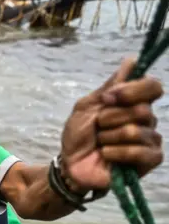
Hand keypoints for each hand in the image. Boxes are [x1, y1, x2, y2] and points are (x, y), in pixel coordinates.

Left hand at [60, 57, 163, 192]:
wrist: (70, 162)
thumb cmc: (79, 134)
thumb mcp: (87, 106)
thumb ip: (110, 86)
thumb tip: (131, 60)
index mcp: (134, 103)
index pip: (152, 86)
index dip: (133, 90)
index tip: (108, 98)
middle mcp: (147, 119)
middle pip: (141, 109)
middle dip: (109, 118)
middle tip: (98, 127)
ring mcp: (150, 140)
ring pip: (135, 130)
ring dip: (108, 137)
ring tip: (100, 143)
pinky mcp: (150, 160)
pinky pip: (139, 152)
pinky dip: (114, 152)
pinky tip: (106, 154)